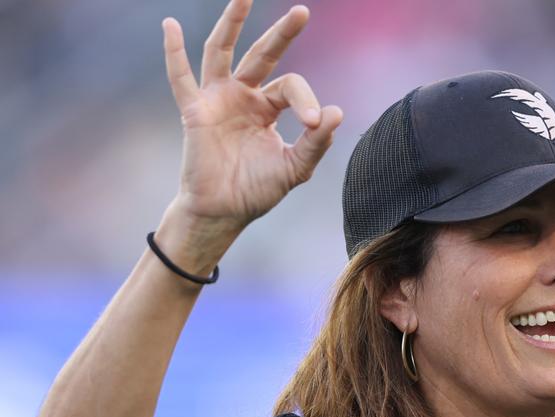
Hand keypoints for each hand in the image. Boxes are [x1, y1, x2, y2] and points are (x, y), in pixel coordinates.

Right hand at [160, 0, 342, 254]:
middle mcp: (243, 96)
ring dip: (231, 23)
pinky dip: (174, 53)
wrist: (224, 211)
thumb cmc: (257, 190)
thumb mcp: (295, 168)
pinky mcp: (195, 112)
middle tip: (303, 12)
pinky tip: (171, 26)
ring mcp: (217, 100)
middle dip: (282, 33)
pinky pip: (181, 78)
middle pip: (262, 55)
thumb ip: (316, 142)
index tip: (314, 124)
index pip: (291, 87)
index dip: (305, 101)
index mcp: (268, 107)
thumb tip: (337, 111)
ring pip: (222, 52)